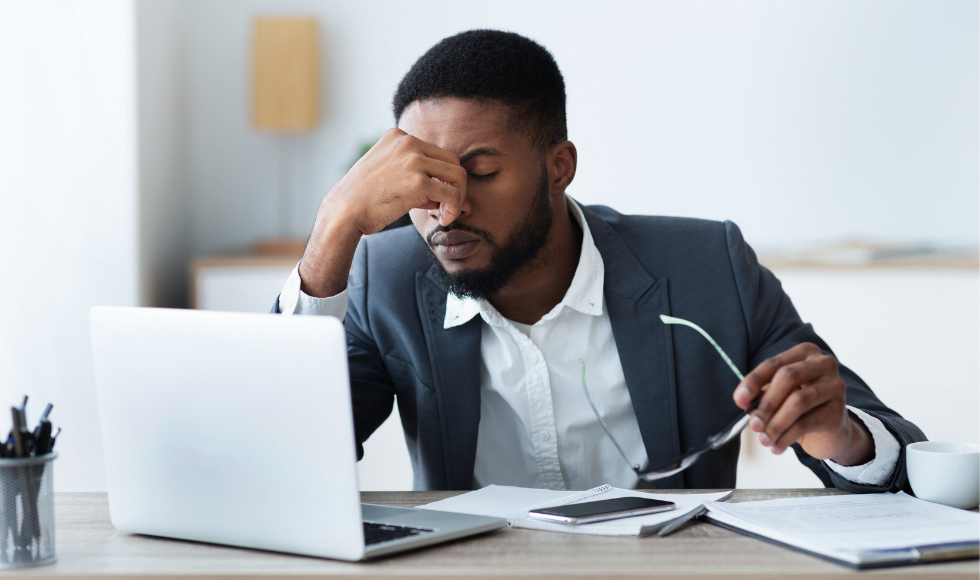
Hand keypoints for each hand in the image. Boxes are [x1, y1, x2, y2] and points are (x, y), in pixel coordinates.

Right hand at [299, 128, 467, 296]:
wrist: (345, 211)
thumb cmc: (363, 198)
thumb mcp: (385, 170)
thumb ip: (411, 172)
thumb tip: (441, 190)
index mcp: (398, 136)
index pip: (435, 152)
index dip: (439, 176)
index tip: (432, 196)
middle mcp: (408, 142)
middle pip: (452, 160)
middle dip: (453, 185)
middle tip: (444, 206)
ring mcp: (414, 160)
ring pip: (458, 175)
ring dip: (457, 197)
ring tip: (446, 213)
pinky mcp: (419, 182)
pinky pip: (453, 194)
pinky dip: (455, 208)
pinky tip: (444, 219)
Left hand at [733, 343, 873, 465]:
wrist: (830, 432)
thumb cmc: (800, 409)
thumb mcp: (778, 397)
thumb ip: (761, 394)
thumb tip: (743, 400)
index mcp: (805, 353)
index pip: (774, 363)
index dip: (753, 381)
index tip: (740, 399)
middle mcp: (824, 364)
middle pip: (788, 377)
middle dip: (766, 403)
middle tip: (754, 424)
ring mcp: (835, 386)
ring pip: (798, 401)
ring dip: (775, 423)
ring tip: (764, 440)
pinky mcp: (838, 411)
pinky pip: (806, 423)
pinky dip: (786, 437)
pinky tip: (777, 447)